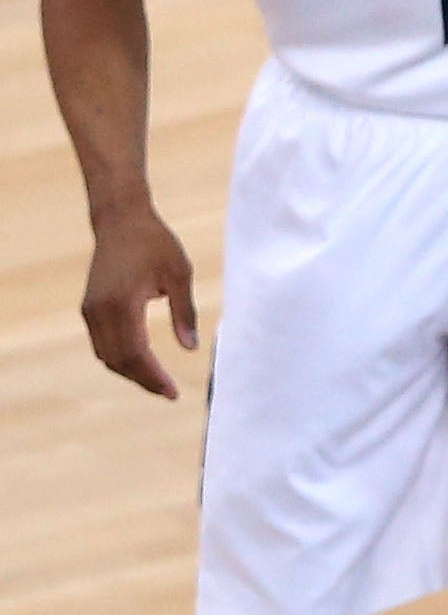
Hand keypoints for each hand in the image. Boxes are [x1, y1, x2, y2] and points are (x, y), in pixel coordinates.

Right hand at [80, 203, 196, 397]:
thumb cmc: (155, 243)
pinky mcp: (89, 307)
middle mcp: (100, 310)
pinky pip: (101, 343)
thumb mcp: (179, 274)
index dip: (153, 377)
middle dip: (143, 380)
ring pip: (106, 355)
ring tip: (158, 382)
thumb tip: (191, 349)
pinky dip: (119, 358)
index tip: (173, 392)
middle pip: (118, 360)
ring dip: (130, 372)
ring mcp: (90, 309)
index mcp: (123, 303)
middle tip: (169, 393)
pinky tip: (141, 363)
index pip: (136, 353)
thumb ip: (185, 313)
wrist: (121, 220)